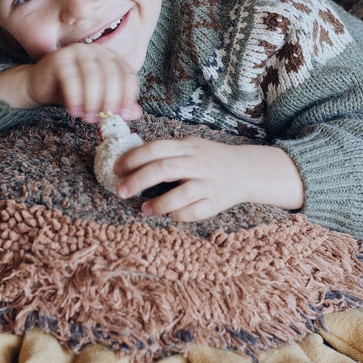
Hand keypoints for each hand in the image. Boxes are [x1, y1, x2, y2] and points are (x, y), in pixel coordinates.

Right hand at [0, 43, 140, 121]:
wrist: (40, 86)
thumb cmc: (72, 93)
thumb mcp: (98, 101)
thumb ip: (118, 105)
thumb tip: (136, 113)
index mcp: (112, 58)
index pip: (128, 75)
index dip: (128, 96)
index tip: (122, 115)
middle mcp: (97, 51)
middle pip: (112, 76)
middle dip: (109, 101)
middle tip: (102, 119)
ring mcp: (78, 51)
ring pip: (93, 77)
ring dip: (92, 101)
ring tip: (87, 118)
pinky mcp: (60, 57)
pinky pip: (71, 78)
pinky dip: (74, 98)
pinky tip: (73, 111)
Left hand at [114, 139, 304, 220]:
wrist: (246, 170)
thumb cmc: (209, 159)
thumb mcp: (189, 147)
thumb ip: (165, 152)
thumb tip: (128, 160)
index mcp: (187, 147)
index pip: (155, 149)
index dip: (132, 159)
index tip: (116, 169)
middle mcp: (198, 163)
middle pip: (164, 169)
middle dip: (138, 180)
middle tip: (121, 191)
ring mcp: (208, 183)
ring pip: (181, 193)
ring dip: (158, 203)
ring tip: (144, 209)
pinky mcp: (216, 202)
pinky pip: (194, 212)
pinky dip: (179, 215)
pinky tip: (169, 215)